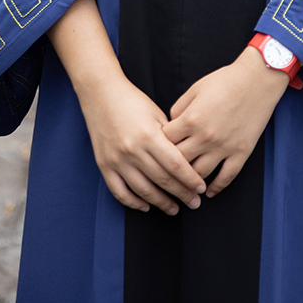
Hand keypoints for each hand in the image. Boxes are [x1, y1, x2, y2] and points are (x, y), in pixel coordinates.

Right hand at [78, 72, 206, 216]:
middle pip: (162, 180)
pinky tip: (146, 206)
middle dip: (182, 194)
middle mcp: (133, 150)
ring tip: (174, 209)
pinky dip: (134, 202)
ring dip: (161, 203)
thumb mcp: (156, 114)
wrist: (101, 94)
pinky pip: (120, 192)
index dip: (190, 179)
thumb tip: (186, 160)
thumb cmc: (133, 101)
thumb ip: (170, 137)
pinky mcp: (104, 165)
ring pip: (143, 190)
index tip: (201, 188)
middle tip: (194, 203)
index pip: (175, 165)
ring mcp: (117, 160)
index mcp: (149, 135)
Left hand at [163, 48, 288, 197]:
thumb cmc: (225, 80)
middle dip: (171, 168)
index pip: (166, 142)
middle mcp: (205, 137)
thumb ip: (179, 108)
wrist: (257, 79)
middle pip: (179, 162)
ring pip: (200, 175)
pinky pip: (226, 177)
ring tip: (185, 185)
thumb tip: (171, 125)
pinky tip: (209, 191)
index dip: (159, 145)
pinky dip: (216, 188)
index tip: (158, 150)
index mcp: (191, 119)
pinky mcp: (241, 152)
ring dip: (190, 182)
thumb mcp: (195, 88)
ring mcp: (224, 147)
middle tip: (167, 172)